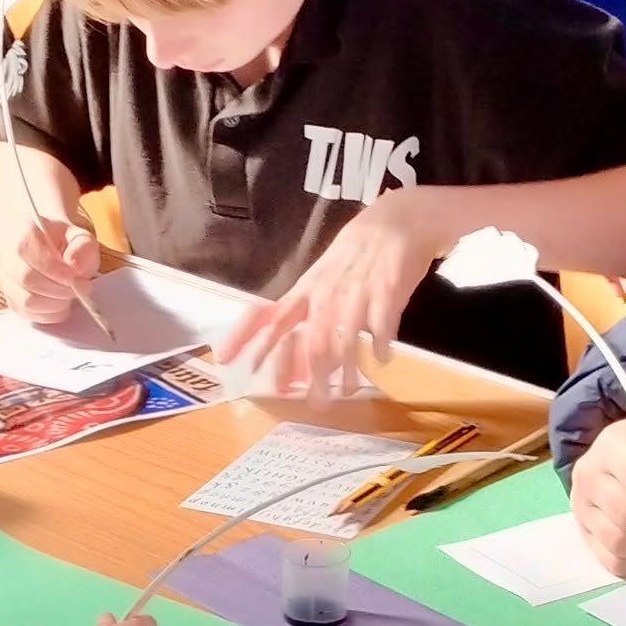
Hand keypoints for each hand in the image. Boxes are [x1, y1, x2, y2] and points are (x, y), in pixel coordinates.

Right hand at [0, 210, 98, 325]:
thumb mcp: (80, 232)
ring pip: (25, 301)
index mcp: (22, 230)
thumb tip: (76, 266)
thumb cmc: (64, 237)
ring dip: (55, 304)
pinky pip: (27, 313)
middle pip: (27, 279)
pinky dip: (49, 314)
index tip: (75, 277)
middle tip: (79, 288)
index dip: (56, 271)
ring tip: (70, 294)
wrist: (50, 240)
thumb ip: (83, 247)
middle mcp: (7, 254)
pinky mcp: (11, 297)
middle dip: (59, 289)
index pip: (29, 252)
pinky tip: (61, 302)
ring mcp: (6, 278)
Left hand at [217, 187, 440, 402]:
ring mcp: (357, 296)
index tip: (228, 359)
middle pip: (311, 342)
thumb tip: (298, 356)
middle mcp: (327, 295)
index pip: (270, 316)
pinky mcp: (386, 296)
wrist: (397, 222)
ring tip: (347, 392)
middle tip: (314, 404)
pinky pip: (381, 331)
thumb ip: (311, 313)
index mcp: (308, 289)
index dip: (247, 338)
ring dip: (346, 373)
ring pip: (345, 342)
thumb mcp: (325, 277)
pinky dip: (381, 350)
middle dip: (311, 377)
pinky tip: (382, 360)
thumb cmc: (357, 253)